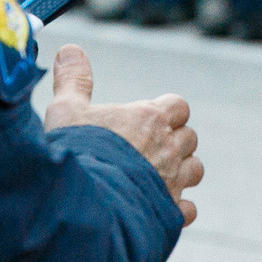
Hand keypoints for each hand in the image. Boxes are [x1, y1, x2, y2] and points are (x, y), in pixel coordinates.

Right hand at [44, 44, 202, 224]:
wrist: (80, 204)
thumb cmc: (74, 152)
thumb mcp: (66, 110)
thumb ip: (73, 80)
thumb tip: (70, 49)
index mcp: (149, 119)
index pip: (178, 106)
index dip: (167, 111)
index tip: (149, 118)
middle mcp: (168, 148)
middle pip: (189, 137)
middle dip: (174, 141)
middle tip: (148, 148)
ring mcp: (172, 181)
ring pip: (195, 170)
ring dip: (181, 171)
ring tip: (157, 176)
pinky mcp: (169, 212)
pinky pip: (188, 209)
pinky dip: (179, 208)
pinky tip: (160, 208)